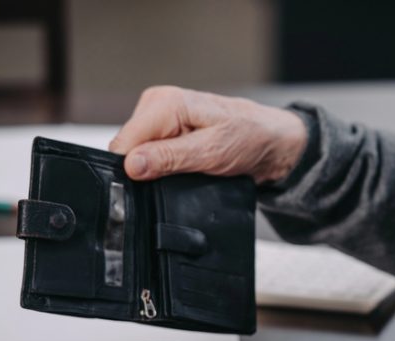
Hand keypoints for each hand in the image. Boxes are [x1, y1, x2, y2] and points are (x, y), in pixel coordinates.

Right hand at [109, 86, 307, 183]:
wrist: (271, 142)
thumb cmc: (249, 139)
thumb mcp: (211, 153)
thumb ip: (169, 158)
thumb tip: (132, 165)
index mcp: (165, 103)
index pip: (124, 142)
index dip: (134, 168)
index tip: (153, 182)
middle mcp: (159, 105)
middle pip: (129, 148)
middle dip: (148, 168)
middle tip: (182, 173)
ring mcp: (162, 118)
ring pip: (139, 153)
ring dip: (159, 168)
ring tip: (190, 168)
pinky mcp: (167, 131)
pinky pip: (152, 153)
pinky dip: (166, 165)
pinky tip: (187, 166)